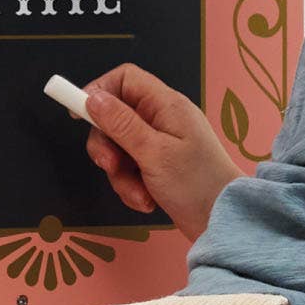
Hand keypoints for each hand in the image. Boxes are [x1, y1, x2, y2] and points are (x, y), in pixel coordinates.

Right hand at [69, 62, 241, 240]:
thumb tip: (92, 97)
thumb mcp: (153, 153)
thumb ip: (120, 123)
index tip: (79, 114)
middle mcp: (162, 119)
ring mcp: (160, 143)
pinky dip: (131, 185)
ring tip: (138, 193)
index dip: (99, 90)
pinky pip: (129, 168)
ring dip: (120, 174)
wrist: (226, 225)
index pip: (124, 79)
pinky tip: (146, 200)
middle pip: (114, 116)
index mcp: (166, 106)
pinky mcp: (158, 166)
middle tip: (110, 166)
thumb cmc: (196, 185)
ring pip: (118, 146)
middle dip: (107, 145)